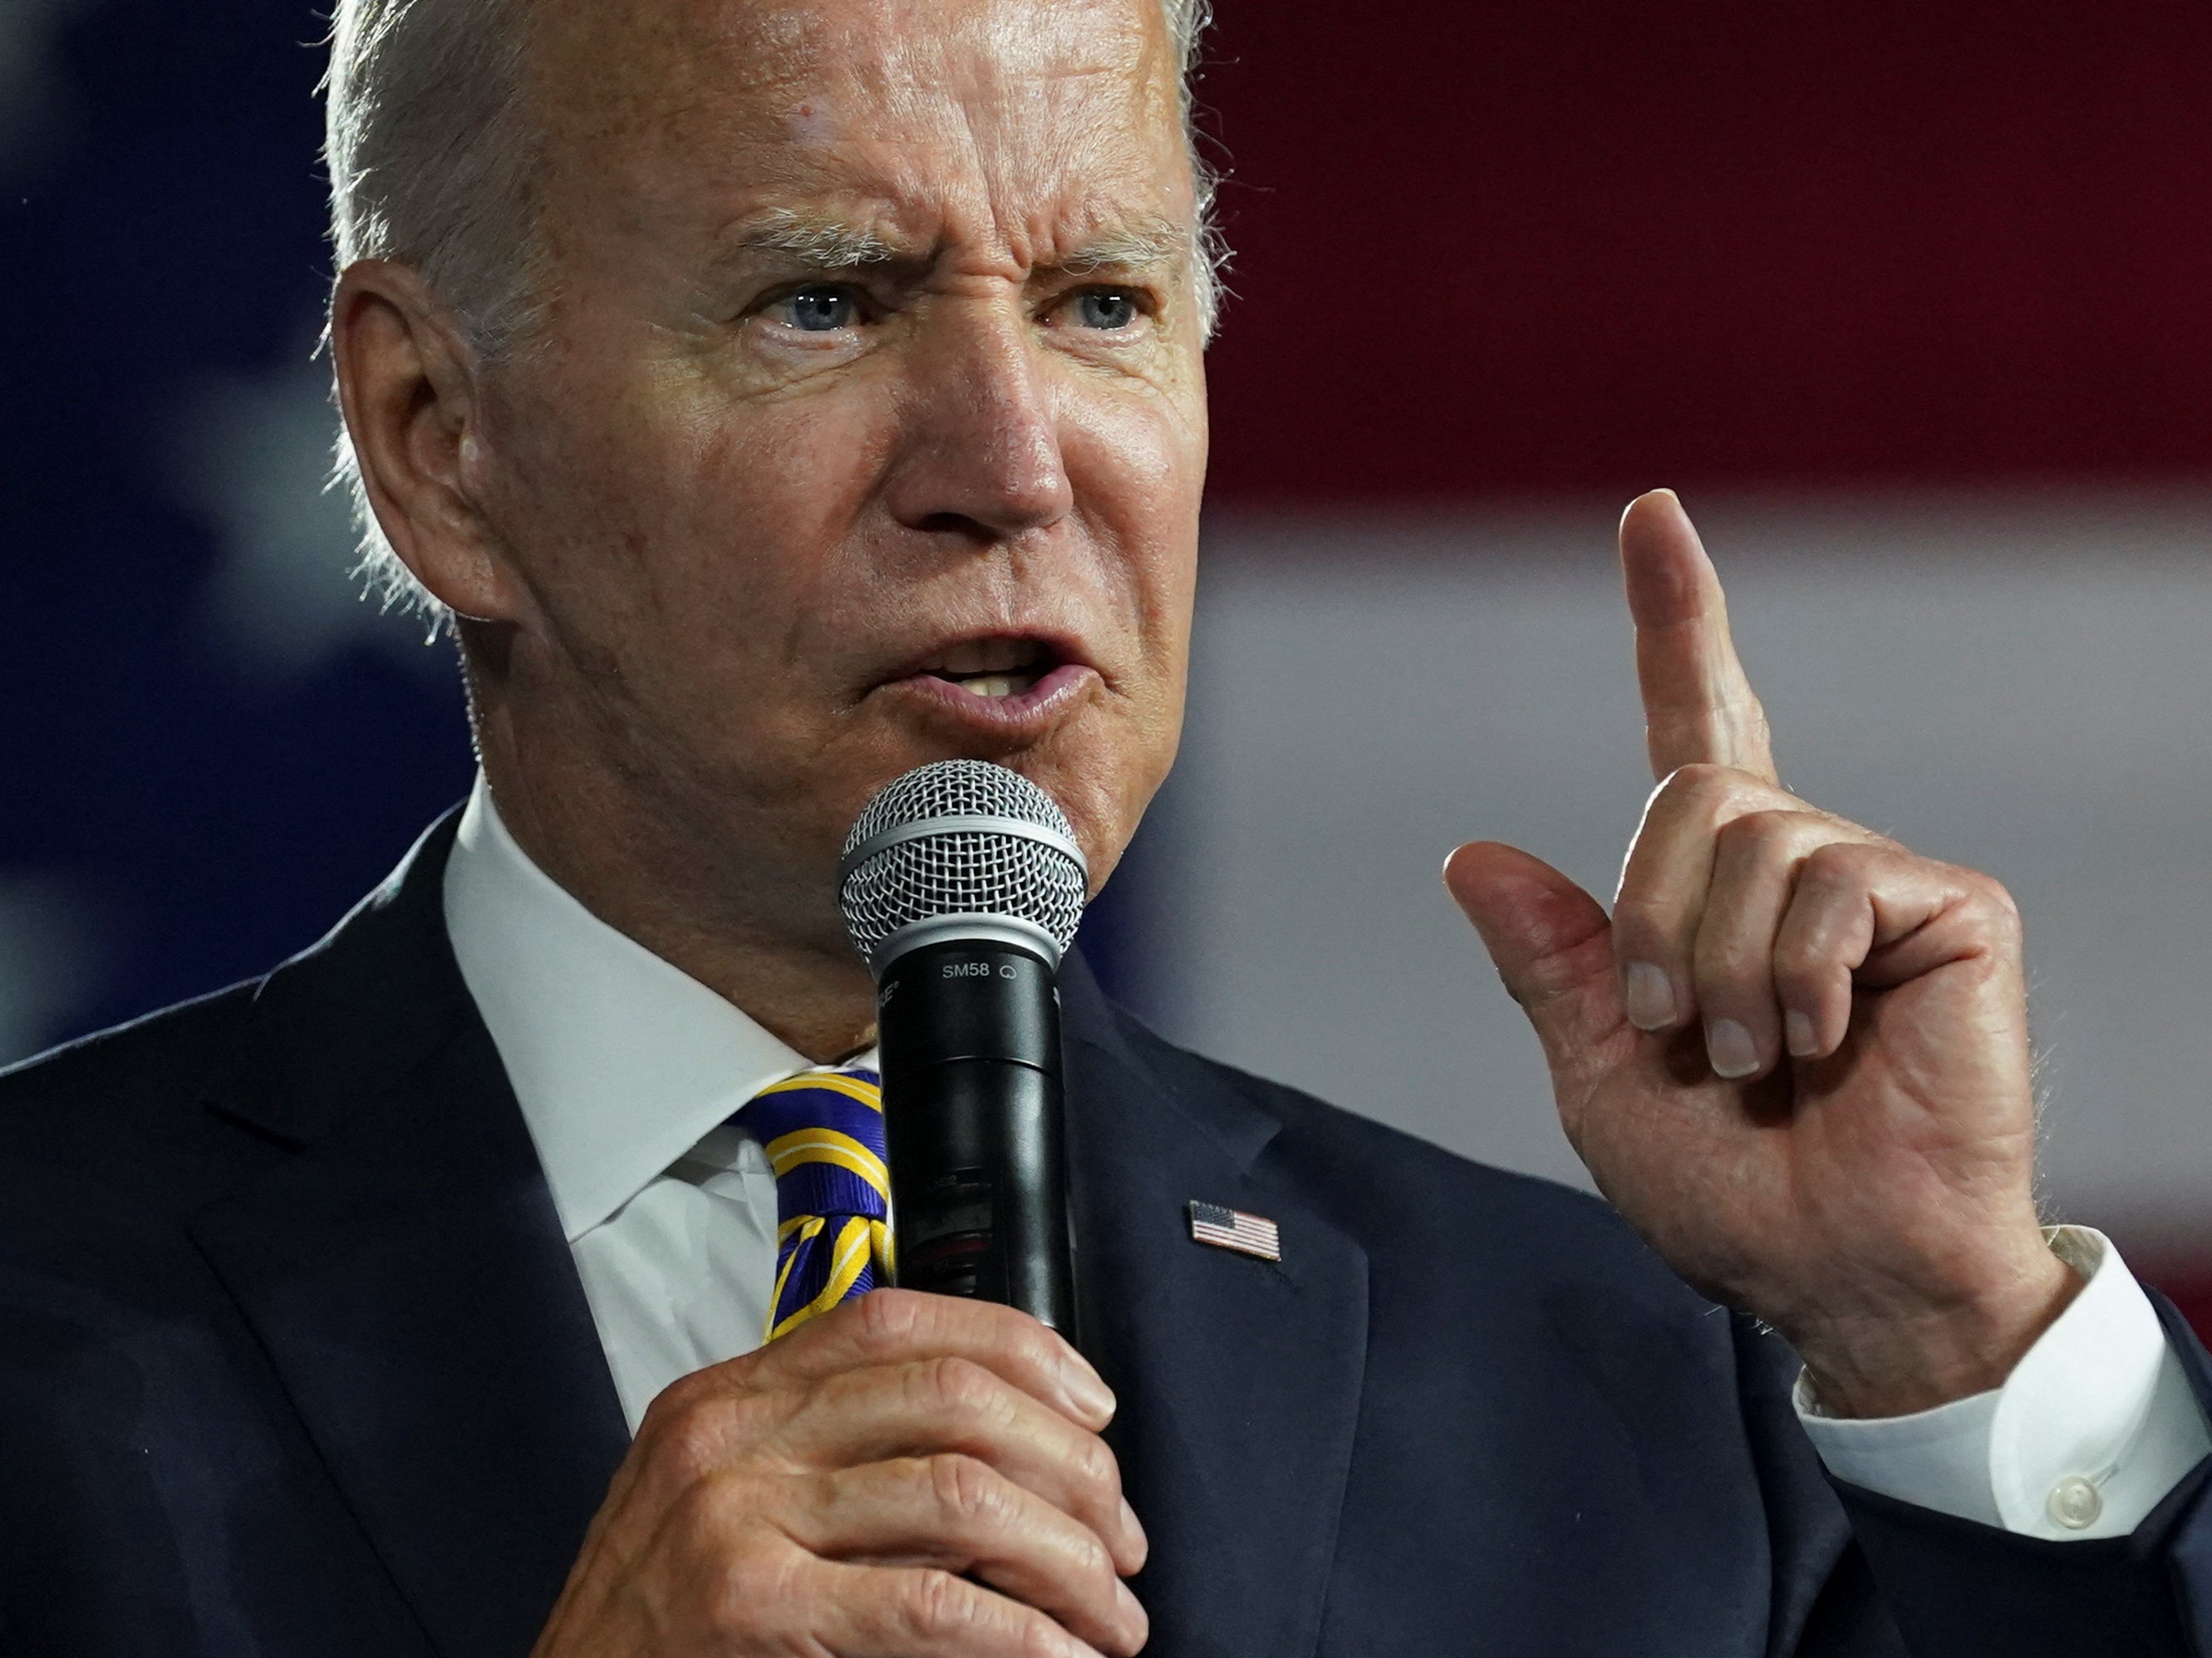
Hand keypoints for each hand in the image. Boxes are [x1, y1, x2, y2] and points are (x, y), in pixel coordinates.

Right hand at [532, 1289, 1147, 1656]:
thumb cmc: (653, 1628)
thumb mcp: (718, 1500)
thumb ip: (825, 1454)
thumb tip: (999, 1452)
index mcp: (729, 1395)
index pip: (898, 1319)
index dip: (1022, 1350)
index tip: (1093, 1409)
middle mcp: (731, 1436)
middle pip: (952, 1398)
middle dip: (1069, 1467)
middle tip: (1119, 1537)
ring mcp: (734, 1517)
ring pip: (963, 1496)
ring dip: (1067, 1560)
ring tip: (1109, 1615)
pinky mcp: (748, 1607)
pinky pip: (930, 1606)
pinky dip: (1022, 1637)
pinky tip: (1060, 1657)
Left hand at [1443, 490, 2077, 1418]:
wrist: (1837, 1276)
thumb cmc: (1729, 1191)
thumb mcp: (1601, 1076)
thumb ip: (1554, 964)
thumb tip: (1471, 853)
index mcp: (1713, 893)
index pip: (1696, 726)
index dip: (1676, 620)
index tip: (1650, 514)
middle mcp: (1797, 862)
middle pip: (1684, 791)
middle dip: (1652, 925)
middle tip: (1687, 1037)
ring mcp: (1875, 878)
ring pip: (1751, 833)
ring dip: (1721, 971)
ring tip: (1761, 1061)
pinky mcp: (1948, 907)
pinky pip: (1830, 880)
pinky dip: (1796, 979)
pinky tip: (1825, 1042)